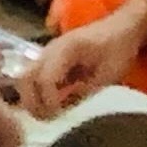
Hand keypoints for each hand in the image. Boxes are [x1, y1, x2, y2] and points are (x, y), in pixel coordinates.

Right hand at [20, 9, 146, 118]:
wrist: (122, 27)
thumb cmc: (119, 49)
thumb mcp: (108, 74)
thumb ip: (85, 90)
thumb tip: (63, 108)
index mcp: (67, 49)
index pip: (45, 79)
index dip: (48, 101)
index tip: (58, 115)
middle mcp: (50, 49)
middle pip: (26, 78)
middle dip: (33, 103)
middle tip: (47, 120)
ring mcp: (47, 53)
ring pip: (24, 79)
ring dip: (31, 99)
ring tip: (47, 115)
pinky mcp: (49, 60)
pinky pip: (33, 78)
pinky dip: (35, 94)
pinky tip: (49, 107)